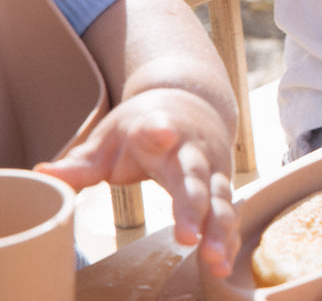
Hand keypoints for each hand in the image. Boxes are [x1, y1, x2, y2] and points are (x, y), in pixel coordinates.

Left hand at [35, 88, 239, 276]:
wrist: (195, 103)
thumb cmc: (146, 125)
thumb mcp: (111, 136)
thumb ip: (82, 161)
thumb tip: (44, 174)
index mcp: (162, 131)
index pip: (161, 130)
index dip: (161, 132)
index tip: (163, 133)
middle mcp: (194, 152)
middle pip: (196, 179)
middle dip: (194, 208)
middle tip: (188, 238)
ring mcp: (214, 170)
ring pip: (221, 200)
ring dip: (219, 230)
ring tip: (213, 260)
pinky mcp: (223, 187)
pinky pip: (229, 214)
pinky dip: (228, 239)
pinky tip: (222, 266)